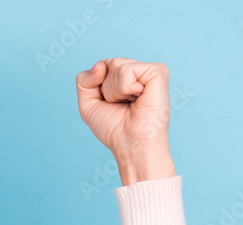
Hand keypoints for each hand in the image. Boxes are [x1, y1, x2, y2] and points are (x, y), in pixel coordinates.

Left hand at [75, 58, 174, 176]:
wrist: (130, 144)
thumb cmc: (113, 128)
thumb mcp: (88, 104)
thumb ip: (84, 80)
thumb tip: (100, 64)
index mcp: (125, 77)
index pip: (100, 65)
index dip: (97, 86)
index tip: (110, 104)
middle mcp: (138, 71)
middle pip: (106, 63)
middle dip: (105, 89)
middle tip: (122, 105)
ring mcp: (148, 70)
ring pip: (115, 65)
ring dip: (115, 91)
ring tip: (130, 102)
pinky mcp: (158, 71)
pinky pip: (127, 70)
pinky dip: (125, 88)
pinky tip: (138, 98)